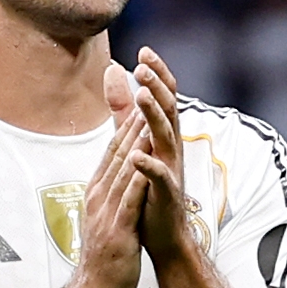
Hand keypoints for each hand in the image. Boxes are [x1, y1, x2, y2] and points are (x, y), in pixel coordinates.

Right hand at [69, 101, 153, 287]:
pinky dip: (137, 179)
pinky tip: (146, 162)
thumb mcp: (105, 218)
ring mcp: (106, 213)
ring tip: (149, 117)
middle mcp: (98, 197)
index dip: (126, 125)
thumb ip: (111, 194)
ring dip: (135, 144)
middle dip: (131, 123)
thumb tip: (118, 176)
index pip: (112, 153)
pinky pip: (129, 200)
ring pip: (122, 171)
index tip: (139, 100)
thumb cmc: (105, 258)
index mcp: (97, 193)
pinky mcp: (117, 230)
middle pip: (117, 154)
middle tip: (144, 94)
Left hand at [126, 48, 193, 262]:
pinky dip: (149, 165)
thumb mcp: (135, 141)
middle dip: (158, 86)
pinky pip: (160, 177)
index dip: (157, 74)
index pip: (165, 98)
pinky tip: (137, 155)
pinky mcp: (167, 195)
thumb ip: (124, 109)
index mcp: (165, 136)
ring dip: (154, 116)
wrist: (164, 237)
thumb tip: (115, 69)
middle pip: (170, 110)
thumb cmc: (149, 190)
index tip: (144, 50)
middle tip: (145, 65)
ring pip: (166, 137)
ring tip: (142, 96)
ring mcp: (171, 170)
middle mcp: (172, 149)